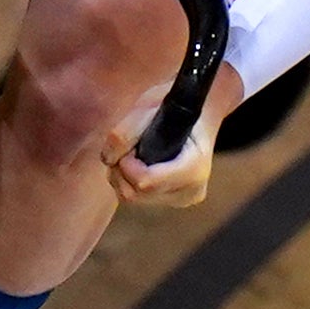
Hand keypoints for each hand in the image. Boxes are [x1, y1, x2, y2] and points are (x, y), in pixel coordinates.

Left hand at [111, 62, 248, 209]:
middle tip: (127, 147)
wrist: (201, 114)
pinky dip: (128, 182)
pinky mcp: (175, 202)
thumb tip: (108, 159)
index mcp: (194, 168)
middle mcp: (191, 190)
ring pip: (132, 198)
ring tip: (132, 153)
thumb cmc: (176, 107)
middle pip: (135, 194)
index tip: (127, 148)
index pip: (146, 183)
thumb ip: (125, 133)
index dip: (126, 165)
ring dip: (122, 176)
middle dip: (120, 171)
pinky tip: (138, 164)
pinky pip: (138, 199)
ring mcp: (184, 199)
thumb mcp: (148, 106)